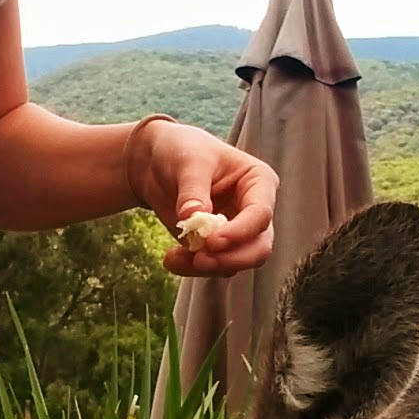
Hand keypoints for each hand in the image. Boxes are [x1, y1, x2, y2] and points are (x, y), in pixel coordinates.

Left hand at [126, 118, 276, 276]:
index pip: (261, 214)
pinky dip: (192, 268)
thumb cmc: (181, 150)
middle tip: (200, 260)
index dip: (240, 232)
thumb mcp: (187, 162)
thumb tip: (193, 217)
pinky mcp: (217, 246)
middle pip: (258, 247)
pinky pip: (214, 267)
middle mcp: (254, 211)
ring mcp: (237, 231)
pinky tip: (171, 259)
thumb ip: (193, 190)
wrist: (156, 163)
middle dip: (231, 259)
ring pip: (236, 263)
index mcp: (259, 182)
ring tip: (173, 258)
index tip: (212, 241)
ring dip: (207, 266)